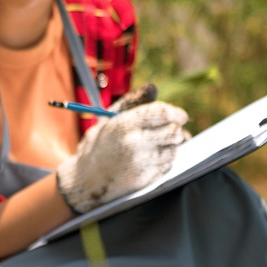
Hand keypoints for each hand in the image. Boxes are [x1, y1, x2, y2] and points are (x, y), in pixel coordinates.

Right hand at [56, 88, 187, 213]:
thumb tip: (154, 87)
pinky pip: (167, 165)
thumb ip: (133, 102)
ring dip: (169, 146)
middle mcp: (134, 143)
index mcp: (124, 125)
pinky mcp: (146, 179)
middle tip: (171, 129)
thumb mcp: (110, 119)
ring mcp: (141, 163)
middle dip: (176, 129)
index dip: (176, 113)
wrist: (85, 179)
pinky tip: (149, 159)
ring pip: (173, 149)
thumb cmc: (100, 145)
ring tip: (153, 145)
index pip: (163, 113)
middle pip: (174, 132)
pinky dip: (164, 160)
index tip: (181, 115)